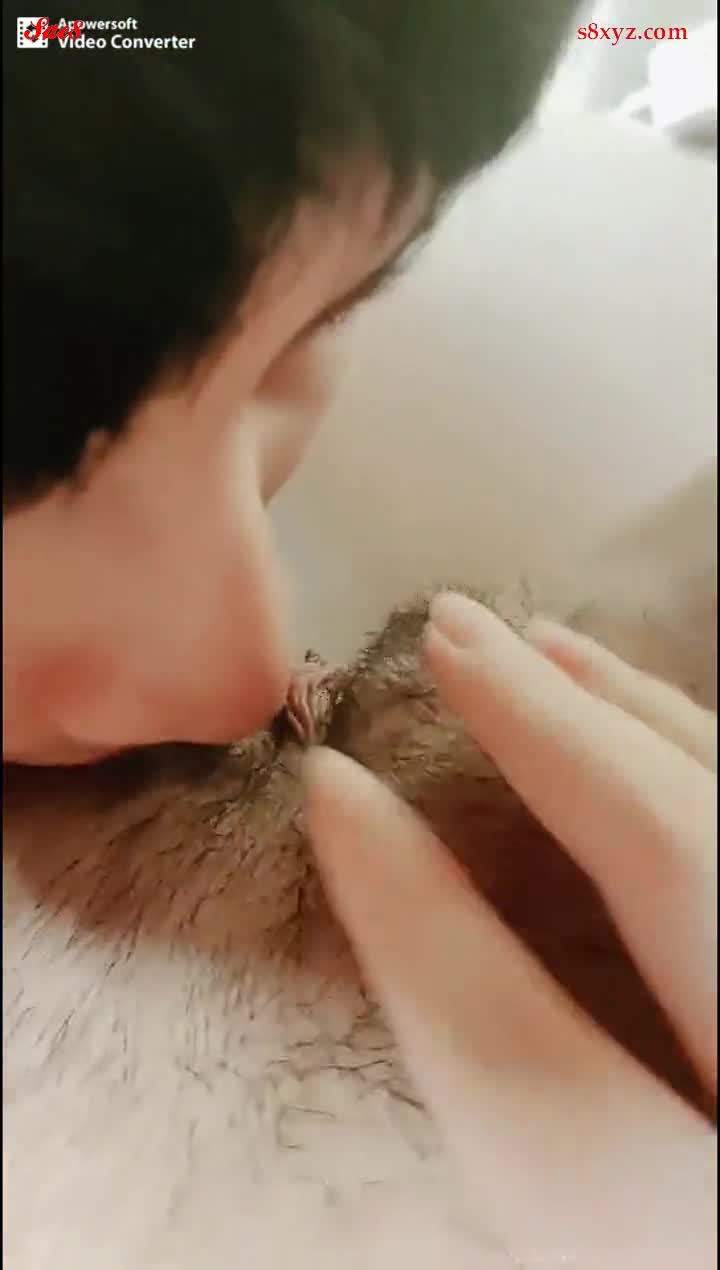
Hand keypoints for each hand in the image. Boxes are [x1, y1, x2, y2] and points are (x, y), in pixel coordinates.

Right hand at [303, 593, 716, 1268]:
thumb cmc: (661, 1248)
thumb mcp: (602, 1244)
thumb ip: (529, 1158)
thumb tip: (410, 1040)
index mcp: (684, 1233)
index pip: (537, 1076)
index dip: (418, 924)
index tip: (333, 796)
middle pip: (689, 880)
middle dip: (556, 744)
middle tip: (456, 634)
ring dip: (651, 726)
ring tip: (556, 648)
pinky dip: (719, 775)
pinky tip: (675, 738)